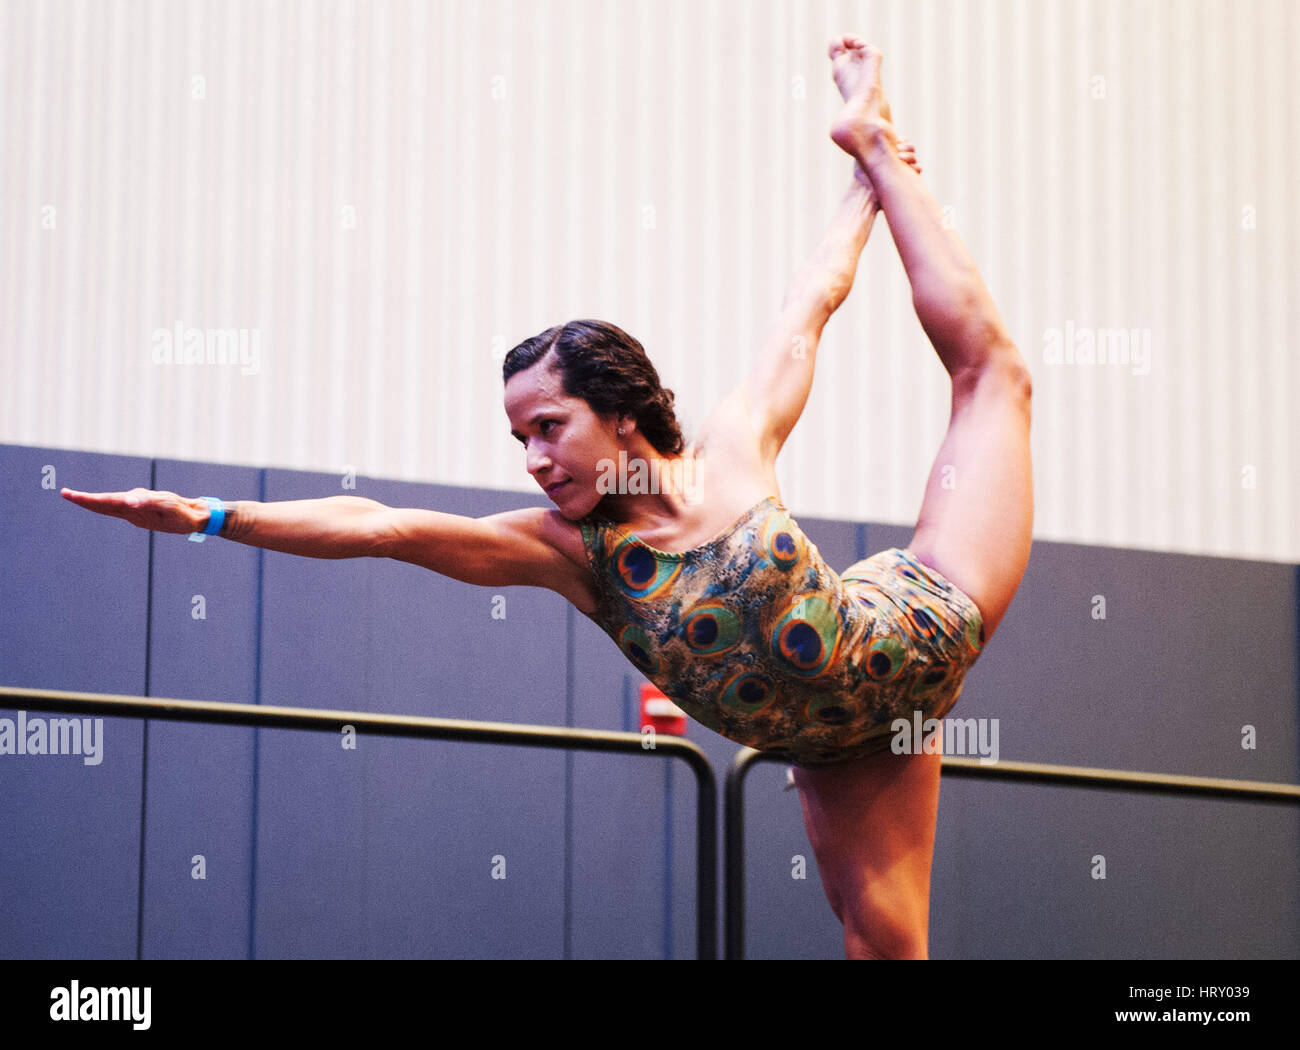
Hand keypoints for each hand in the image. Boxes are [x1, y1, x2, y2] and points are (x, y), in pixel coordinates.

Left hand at [61, 487, 211, 534]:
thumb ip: (148, 502)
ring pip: (111, 506)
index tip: (69, 494)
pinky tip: (108, 501)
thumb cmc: (182, 513)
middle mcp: (132, 512)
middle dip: (84, 501)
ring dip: (94, 502)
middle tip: (65, 493)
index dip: (86, 499)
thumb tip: (128, 500)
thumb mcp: (166, 505)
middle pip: (103, 506)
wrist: (196, 520)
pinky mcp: (144, 510)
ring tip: (79, 497)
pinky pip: (122, 506)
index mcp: (133, 510)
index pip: (105, 503)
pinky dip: (109, 502)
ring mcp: (138, 513)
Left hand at [853, 137, 919, 188]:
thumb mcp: (862, 156)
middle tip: (899, 149)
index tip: (897, 140)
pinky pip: (918, 170)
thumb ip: (866, 143)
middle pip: (910, 148)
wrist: (865, 194)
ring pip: (914, 158)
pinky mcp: (908, 179)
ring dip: (910, 156)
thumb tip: (862, 128)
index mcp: (891, 153)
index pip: (902, 142)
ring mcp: (904, 170)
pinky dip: (916, 167)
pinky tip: (910, 167)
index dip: (902, 140)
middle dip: (907, 146)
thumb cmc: (861, 176)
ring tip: (901, 157)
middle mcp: (899, 161)